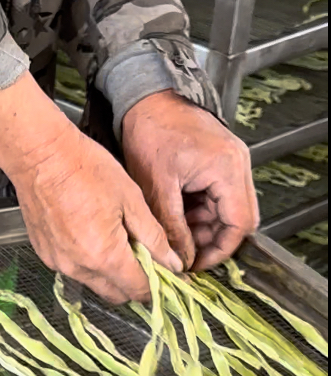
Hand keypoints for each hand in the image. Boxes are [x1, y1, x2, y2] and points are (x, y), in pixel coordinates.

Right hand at [0, 73, 182, 303]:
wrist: (40, 157)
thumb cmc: (87, 169)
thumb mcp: (132, 200)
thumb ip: (155, 238)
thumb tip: (174, 264)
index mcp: (105, 256)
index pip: (138, 290)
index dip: (158, 288)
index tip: (170, 278)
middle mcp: (79, 268)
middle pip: (116, 295)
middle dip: (134, 285)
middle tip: (149, 262)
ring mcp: (59, 264)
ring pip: (94, 283)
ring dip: (111, 274)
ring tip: (120, 244)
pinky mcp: (46, 256)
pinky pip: (75, 271)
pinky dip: (90, 263)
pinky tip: (93, 236)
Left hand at [121, 90, 258, 271]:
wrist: (146, 99)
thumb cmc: (151, 132)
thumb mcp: (158, 188)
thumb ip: (172, 227)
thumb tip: (180, 260)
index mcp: (228, 170)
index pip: (239, 224)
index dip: (220, 251)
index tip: (196, 265)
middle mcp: (236, 166)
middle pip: (236, 219)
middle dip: (210, 242)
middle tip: (182, 255)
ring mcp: (229, 165)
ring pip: (224, 212)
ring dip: (201, 229)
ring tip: (174, 237)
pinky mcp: (217, 165)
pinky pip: (214, 199)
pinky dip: (196, 214)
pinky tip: (176, 219)